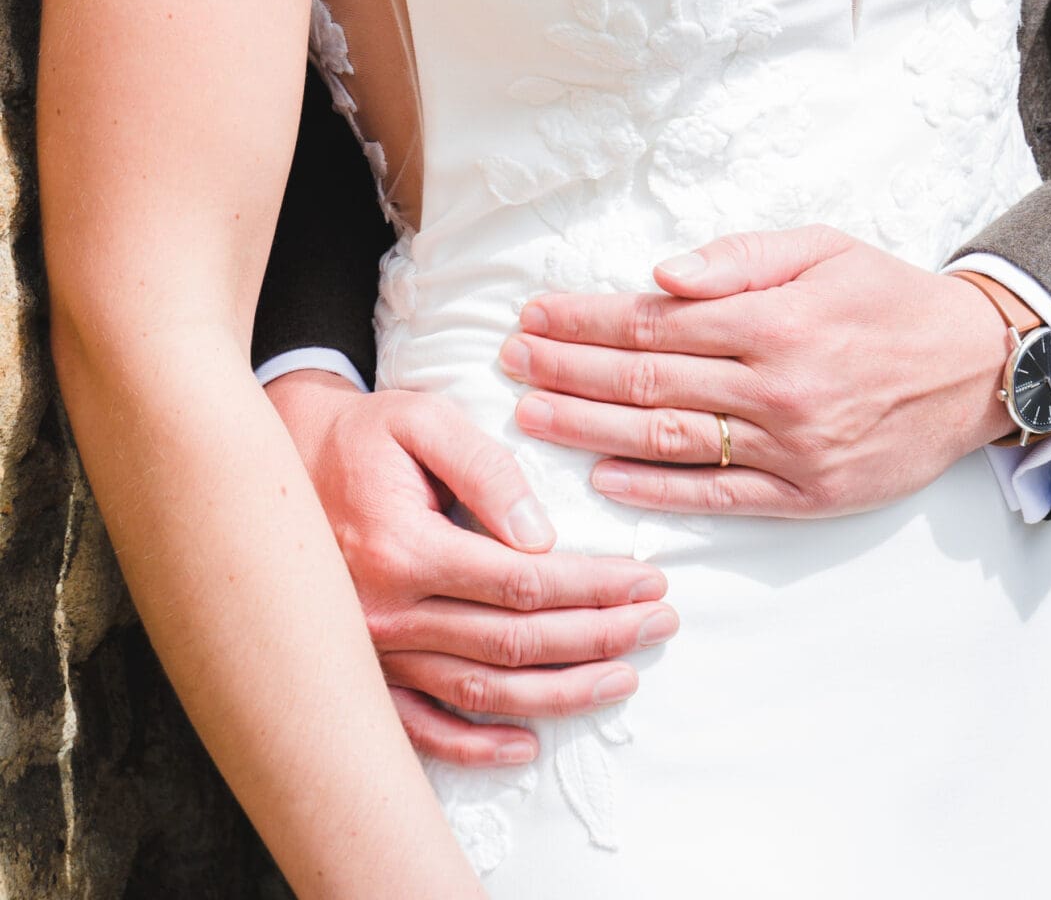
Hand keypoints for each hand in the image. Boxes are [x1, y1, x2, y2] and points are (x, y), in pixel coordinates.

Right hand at [265, 370, 676, 765]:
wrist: (277, 470)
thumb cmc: (362, 437)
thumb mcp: (422, 420)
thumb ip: (487, 469)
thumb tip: (544, 535)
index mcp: (406, 548)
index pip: (523, 582)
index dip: (593, 586)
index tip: (647, 580)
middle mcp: (388, 612)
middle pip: (512, 642)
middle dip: (596, 637)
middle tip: (658, 623)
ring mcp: (374, 651)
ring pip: (479, 690)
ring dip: (557, 692)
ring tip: (621, 678)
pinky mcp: (364, 669)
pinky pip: (420, 727)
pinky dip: (474, 746)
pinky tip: (526, 745)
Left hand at [499, 226, 1011, 516]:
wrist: (973, 367)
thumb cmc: (888, 297)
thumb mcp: (822, 248)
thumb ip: (740, 259)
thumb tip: (660, 275)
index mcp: (774, 320)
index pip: (656, 322)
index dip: (586, 320)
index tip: (534, 315)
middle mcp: (775, 387)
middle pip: (648, 382)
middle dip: (568, 370)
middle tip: (510, 363)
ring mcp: (789, 448)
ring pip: (669, 440)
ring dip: (590, 429)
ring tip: (531, 418)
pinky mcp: (806, 494)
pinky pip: (717, 495)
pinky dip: (656, 490)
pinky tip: (604, 479)